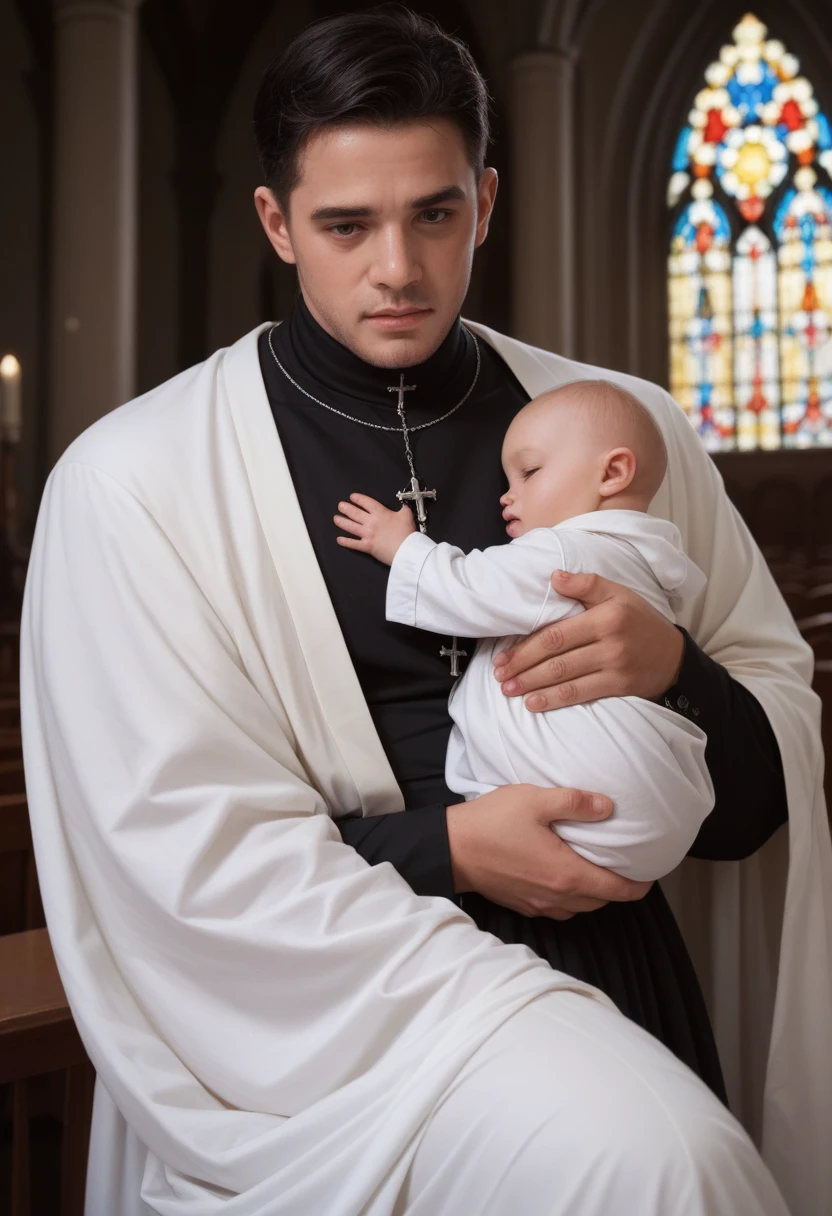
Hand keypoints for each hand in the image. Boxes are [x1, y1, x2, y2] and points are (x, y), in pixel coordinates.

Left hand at [335, 493, 415, 564]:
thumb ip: (404, 509)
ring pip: (351, 526)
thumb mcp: (407, 516)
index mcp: (381, 513)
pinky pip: (353, 544)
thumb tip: (404, 506)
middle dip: (346, 508)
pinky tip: (339, 539)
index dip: (358, 499)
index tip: (352, 497)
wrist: (406, 549)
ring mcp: (368, 534)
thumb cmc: (407, 533)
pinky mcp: (367, 546)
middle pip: (355, 513)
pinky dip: (345, 541)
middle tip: (340, 506)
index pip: (366, 503)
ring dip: (342, 522)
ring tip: (336, 518)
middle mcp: (371, 522)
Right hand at [447, 785, 650, 918]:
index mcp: (567, 875)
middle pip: (601, 901)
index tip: (650, 871)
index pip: (619, 891)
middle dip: (617, 887)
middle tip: (624, 863)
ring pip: (580, 908)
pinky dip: (570, 896)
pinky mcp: (523, 905)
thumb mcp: (535, 801)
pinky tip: (563, 874)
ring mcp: (538, 905)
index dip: (640, 885)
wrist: (451, 849)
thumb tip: (608, 807)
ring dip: (593, 893)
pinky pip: (558, 908)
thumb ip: (575, 803)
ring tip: (596, 869)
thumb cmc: (491, 823)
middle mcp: (557, 897)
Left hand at [492, 570, 684, 711]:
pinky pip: (581, 694)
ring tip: (509, 691)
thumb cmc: (639, 621)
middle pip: (557, 657)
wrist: (673, 656)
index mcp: (606, 614)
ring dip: (533, 686)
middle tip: (499, 676)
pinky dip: (555, 700)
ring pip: (566, 678)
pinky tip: (534, 703)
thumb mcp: (618, 593)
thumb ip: (586, 584)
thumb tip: (553, 577)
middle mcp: (610, 641)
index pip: (556, 633)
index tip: (503, 657)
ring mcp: (615, 666)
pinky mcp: (619, 687)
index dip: (526, 647)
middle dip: (523, 668)